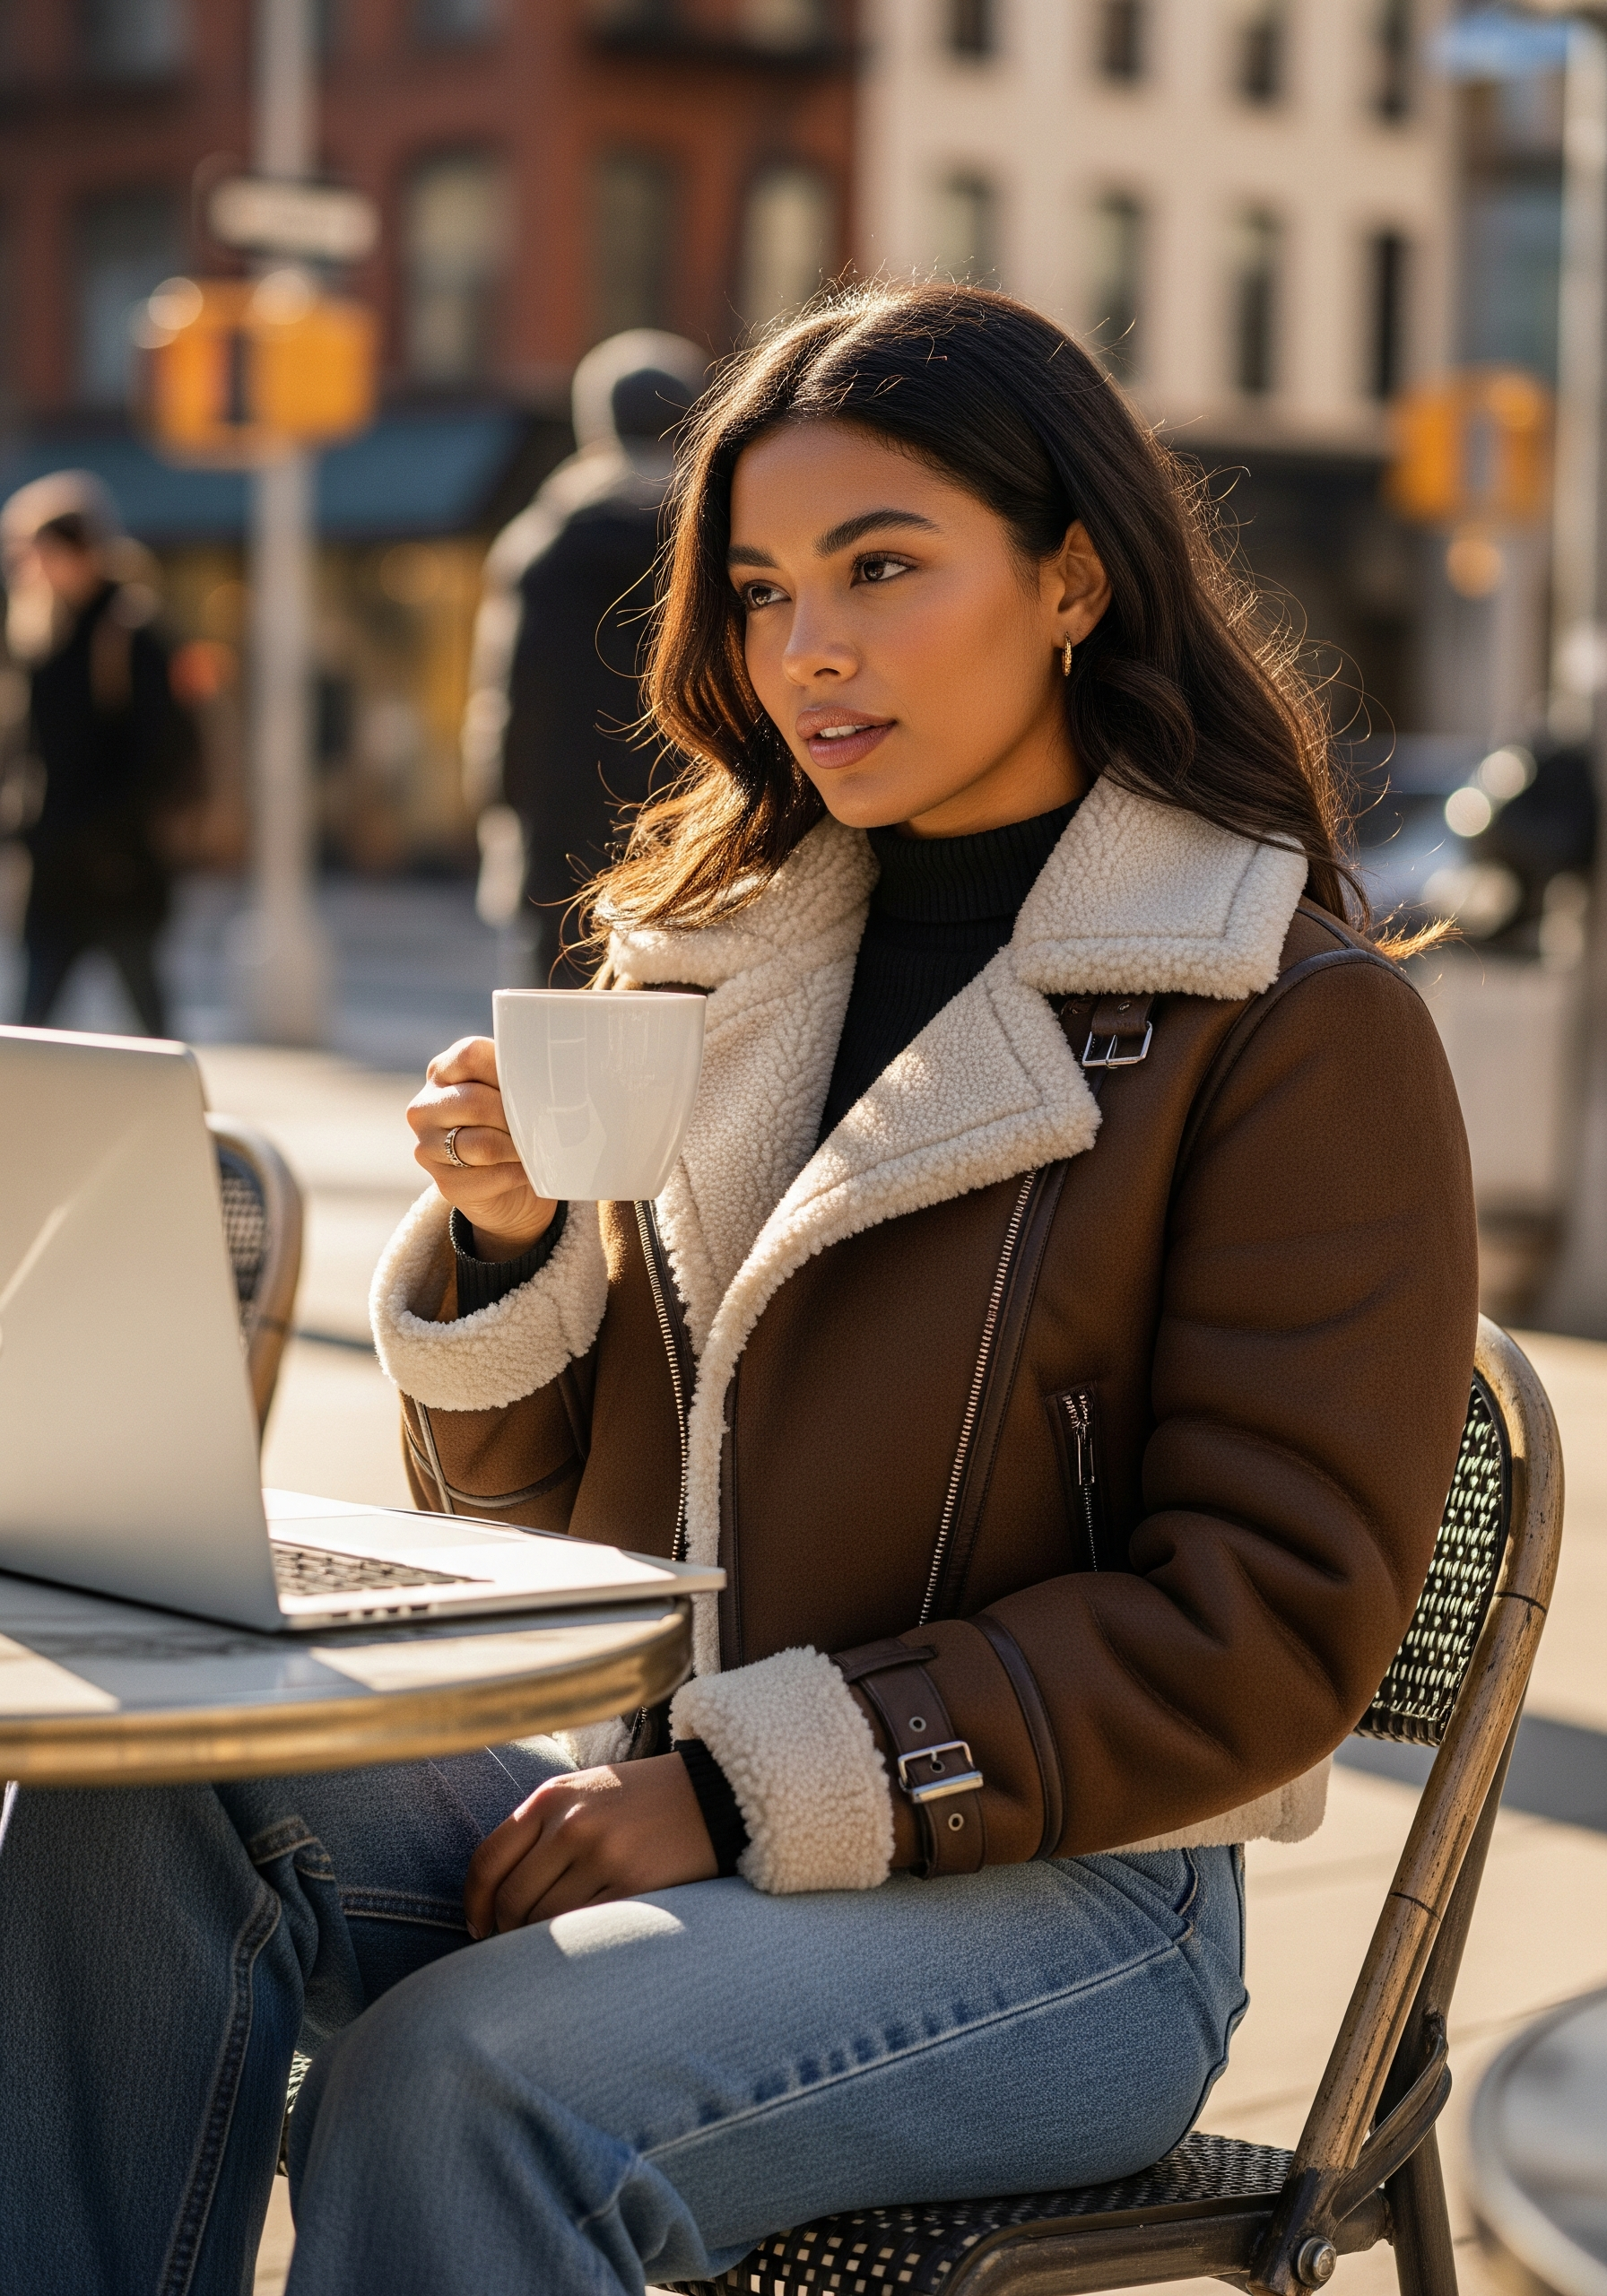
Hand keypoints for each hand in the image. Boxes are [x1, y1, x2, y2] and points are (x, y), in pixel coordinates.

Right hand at [407, 1035, 556, 1259]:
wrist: (510, 1187)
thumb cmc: (513, 1126)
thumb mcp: (512, 1092)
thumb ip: (519, 1077)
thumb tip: (556, 1078)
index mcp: (443, 1071)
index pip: (471, 1055)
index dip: (507, 1071)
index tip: (533, 1086)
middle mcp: (425, 1107)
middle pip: (475, 1102)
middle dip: (516, 1117)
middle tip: (541, 1124)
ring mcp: (428, 1146)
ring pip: (483, 1144)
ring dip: (518, 1149)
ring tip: (535, 1148)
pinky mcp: (444, 1182)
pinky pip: (489, 1176)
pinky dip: (517, 1174)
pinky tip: (527, 1170)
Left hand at [464, 1755, 718, 1932]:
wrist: (716, 1794)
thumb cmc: (642, 1800)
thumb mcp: (584, 1793)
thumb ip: (539, 1830)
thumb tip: (494, 1895)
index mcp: (551, 1796)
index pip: (487, 1860)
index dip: (474, 1904)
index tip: (478, 1927)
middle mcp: (572, 1823)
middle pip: (512, 1899)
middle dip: (507, 1931)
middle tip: (518, 1945)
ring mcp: (603, 1855)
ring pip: (545, 1921)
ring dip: (542, 1943)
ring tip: (554, 1945)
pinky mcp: (634, 1885)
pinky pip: (585, 1930)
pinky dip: (577, 1944)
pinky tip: (584, 1943)